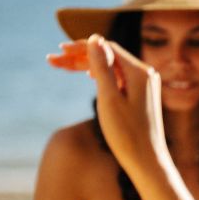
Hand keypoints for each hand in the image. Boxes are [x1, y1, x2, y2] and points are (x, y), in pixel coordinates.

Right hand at [51, 36, 166, 181]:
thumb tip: (95, 38)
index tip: (58, 51)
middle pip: (107, 56)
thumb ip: (101, 67)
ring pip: (111, 67)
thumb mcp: (108, 98)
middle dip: (79, 56)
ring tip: (60, 66)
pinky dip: (99, 75)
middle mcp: (146, 74)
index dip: (81, 47)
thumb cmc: (127, 133)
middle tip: (51, 61)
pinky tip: (87, 74)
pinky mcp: (141, 96)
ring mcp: (144, 85)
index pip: (106, 48)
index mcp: (140, 72)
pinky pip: (117, 78)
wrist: (147, 161)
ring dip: (86, 65)